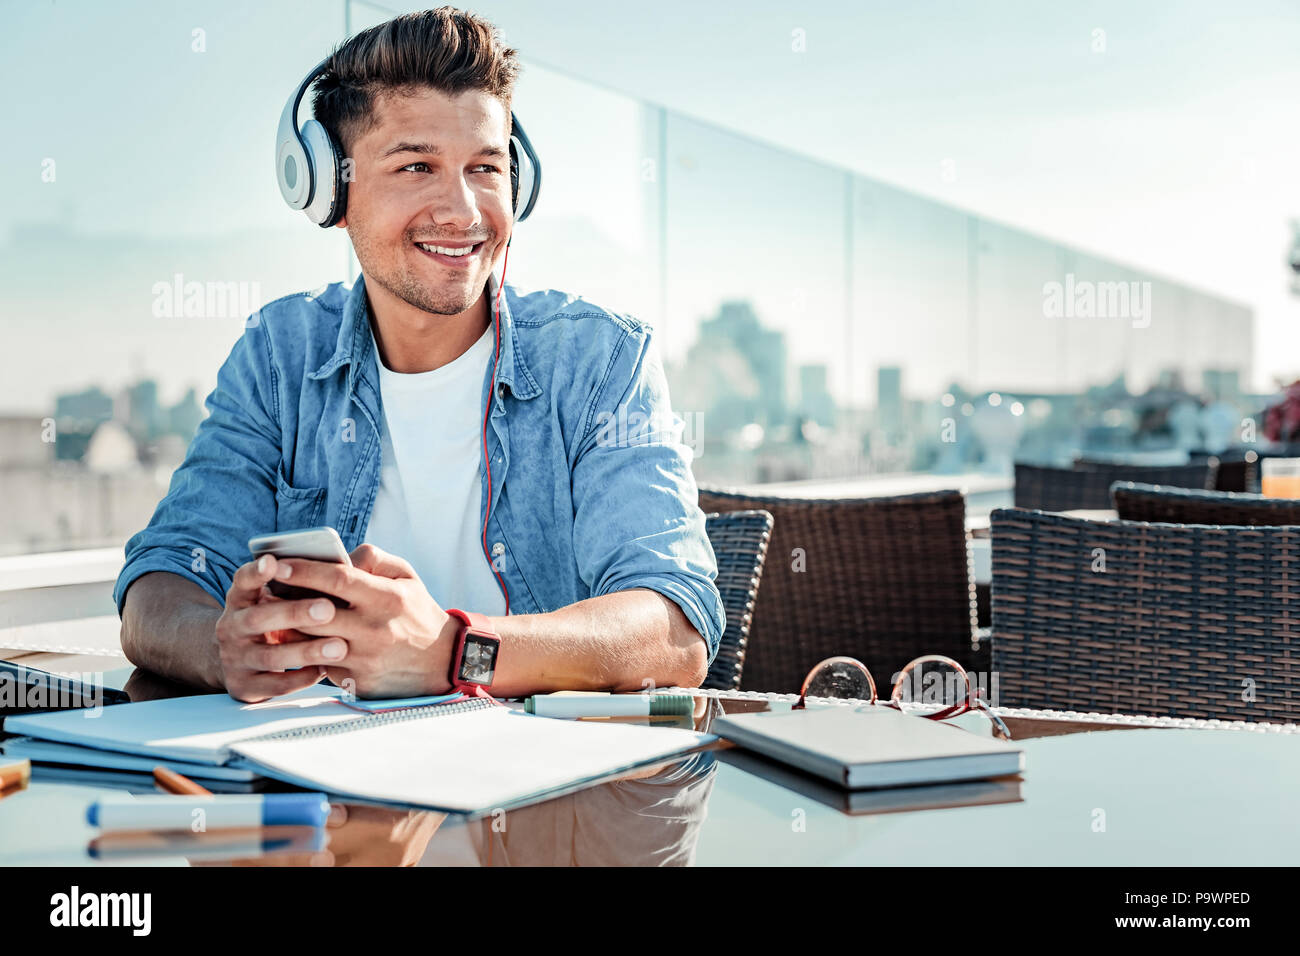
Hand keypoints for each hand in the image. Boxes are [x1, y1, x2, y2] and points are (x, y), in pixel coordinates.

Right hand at [215, 554, 350, 701]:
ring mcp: (235, 659)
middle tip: (328, 608)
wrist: (237, 662)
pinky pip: (274, 685)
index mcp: (240, 599)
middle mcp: (232, 627)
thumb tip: (342, 565)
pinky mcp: (244, 686)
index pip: (242, 581)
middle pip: (258, 618)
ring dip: (306, 651)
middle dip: (294, 613)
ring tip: (340, 647)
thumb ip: (295, 586)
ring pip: (269, 657)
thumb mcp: (272, 600)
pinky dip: (301, 678)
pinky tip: (325, 671)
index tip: (273, 561)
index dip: (256, 572)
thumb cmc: (271, 621)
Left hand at [276, 543, 457, 698]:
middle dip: (284, 600)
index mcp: (387, 598)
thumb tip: (339, 556)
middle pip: (314, 613)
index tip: (279, 564)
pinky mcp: (356, 681)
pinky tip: (298, 641)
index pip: (338, 579)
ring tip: (273, 614)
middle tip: (263, 589)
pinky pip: (320, 664)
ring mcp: (364, 659)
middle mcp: (374, 630)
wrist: (441, 662)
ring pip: (310, 642)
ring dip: (288, 628)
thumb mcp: (406, 576)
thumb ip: (373, 558)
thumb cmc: (417, 612)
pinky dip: (306, 652)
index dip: (304, 570)